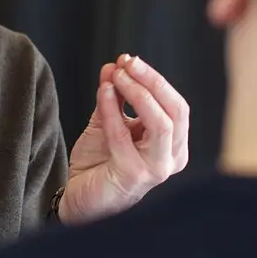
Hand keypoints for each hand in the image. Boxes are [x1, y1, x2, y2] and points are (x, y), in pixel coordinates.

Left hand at [61, 54, 189, 222]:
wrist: (79, 198)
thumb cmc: (100, 163)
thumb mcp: (109, 122)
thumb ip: (115, 96)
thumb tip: (114, 65)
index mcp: (174, 145)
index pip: (177, 106)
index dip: (155, 80)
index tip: (129, 60)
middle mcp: (172, 158)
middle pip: (176, 111)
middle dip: (151, 81)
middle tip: (126, 63)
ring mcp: (156, 169)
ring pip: (161, 123)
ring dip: (137, 93)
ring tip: (116, 75)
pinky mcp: (133, 175)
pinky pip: (124, 135)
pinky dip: (113, 110)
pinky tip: (104, 92)